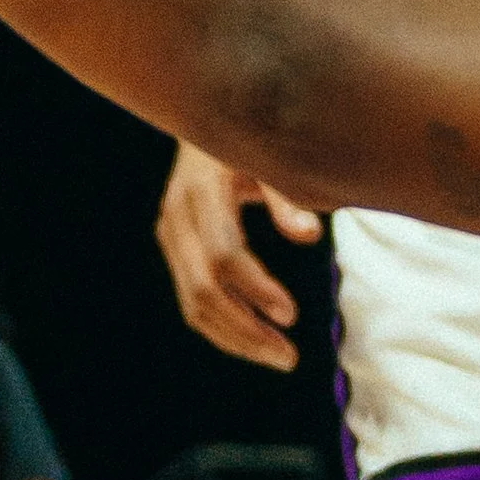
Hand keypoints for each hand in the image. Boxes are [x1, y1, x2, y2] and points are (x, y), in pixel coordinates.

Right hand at [156, 147, 324, 371]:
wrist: (202, 123)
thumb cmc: (245, 142)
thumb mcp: (268, 159)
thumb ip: (287, 196)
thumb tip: (309, 234)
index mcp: (202, 191)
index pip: (223, 254)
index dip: (255, 288)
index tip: (291, 314)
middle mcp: (178, 216)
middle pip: (202, 288)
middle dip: (245, 329)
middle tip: (288, 356)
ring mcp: (170, 234)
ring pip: (191, 302)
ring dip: (234, 338)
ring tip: (277, 356)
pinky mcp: (172, 248)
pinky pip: (189, 299)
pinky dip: (220, 327)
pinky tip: (252, 339)